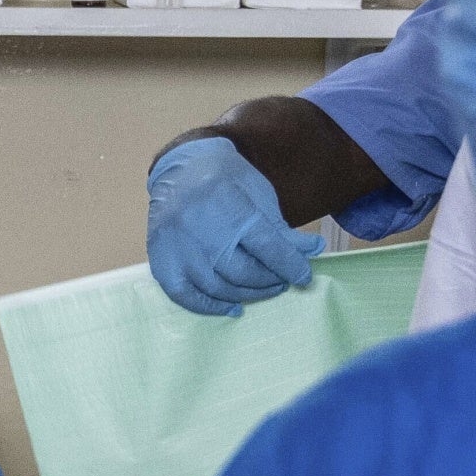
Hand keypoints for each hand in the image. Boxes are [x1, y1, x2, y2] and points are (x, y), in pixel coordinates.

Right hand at [146, 136, 320, 315]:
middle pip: (243, 272)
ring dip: (246, 295)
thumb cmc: (226, 180)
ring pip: (218, 287)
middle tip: (282, 280)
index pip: (268, 247)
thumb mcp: (259, 194)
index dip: (290, 266)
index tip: (303, 276)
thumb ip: (282, 228)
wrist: (181, 168)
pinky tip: (231, 308)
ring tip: (260, 290)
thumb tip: (313, 250)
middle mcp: (202, 229)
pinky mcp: (161, 260)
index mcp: (232, 207)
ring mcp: (179, 247)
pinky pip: (185, 296)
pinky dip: (210, 307)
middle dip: (270, 281)